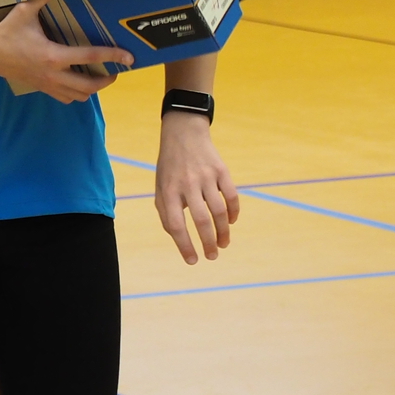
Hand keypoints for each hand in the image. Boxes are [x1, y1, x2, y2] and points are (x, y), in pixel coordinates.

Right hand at [0, 0, 131, 103]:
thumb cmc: (7, 32)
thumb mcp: (25, 10)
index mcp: (53, 55)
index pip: (90, 57)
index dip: (112, 56)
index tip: (129, 57)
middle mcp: (54, 74)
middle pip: (90, 85)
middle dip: (107, 79)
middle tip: (115, 70)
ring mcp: (48, 85)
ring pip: (80, 96)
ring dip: (94, 88)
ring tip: (100, 77)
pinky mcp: (43, 89)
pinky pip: (67, 98)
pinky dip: (77, 94)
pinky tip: (79, 82)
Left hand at [155, 112, 238, 263]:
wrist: (183, 134)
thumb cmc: (170, 167)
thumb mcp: (160, 187)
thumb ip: (166, 212)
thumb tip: (179, 237)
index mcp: (168, 191)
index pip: (176, 225)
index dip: (185, 245)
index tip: (193, 261)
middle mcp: (187, 184)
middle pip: (201, 221)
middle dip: (208, 243)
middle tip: (212, 257)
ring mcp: (206, 177)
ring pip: (219, 211)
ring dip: (223, 232)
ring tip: (223, 244)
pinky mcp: (221, 171)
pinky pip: (231, 196)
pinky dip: (233, 212)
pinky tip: (231, 222)